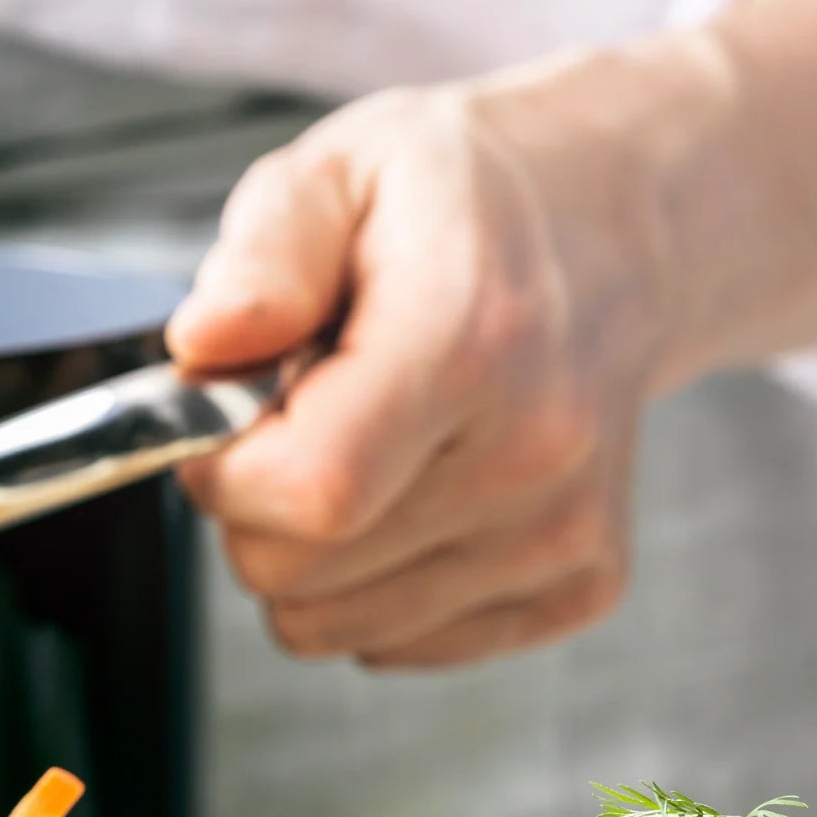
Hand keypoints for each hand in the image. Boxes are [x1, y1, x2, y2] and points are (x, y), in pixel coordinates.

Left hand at [170, 55, 697, 668]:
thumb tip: (204, 345)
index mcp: (474, 342)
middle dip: (254, 508)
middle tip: (296, 418)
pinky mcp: (577, 585)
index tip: (223, 416)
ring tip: (362, 446)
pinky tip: (412, 489)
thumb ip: (264, 256)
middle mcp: (536, 452)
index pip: (309, 490)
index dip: (224, 471)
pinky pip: (397, 645)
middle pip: (303, 573)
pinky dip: (372, 585)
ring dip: (310, 554)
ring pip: (336, 627)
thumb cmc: (464, 204)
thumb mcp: (339, 171)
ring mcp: (565, 533)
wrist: (612, 231)